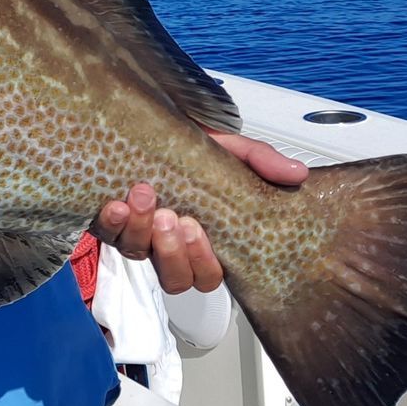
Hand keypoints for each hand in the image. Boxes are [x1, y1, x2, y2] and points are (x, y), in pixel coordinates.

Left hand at [95, 133, 309, 294]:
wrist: (153, 126)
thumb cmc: (194, 148)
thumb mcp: (233, 151)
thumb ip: (262, 162)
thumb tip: (299, 174)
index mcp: (205, 238)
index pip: (207, 275)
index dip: (201, 261)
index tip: (197, 229)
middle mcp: (171, 244)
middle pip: (175, 279)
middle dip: (172, 251)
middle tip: (171, 216)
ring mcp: (139, 235)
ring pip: (140, 258)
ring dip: (141, 232)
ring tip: (144, 197)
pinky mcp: (111, 222)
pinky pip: (108, 236)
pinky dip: (111, 222)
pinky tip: (116, 204)